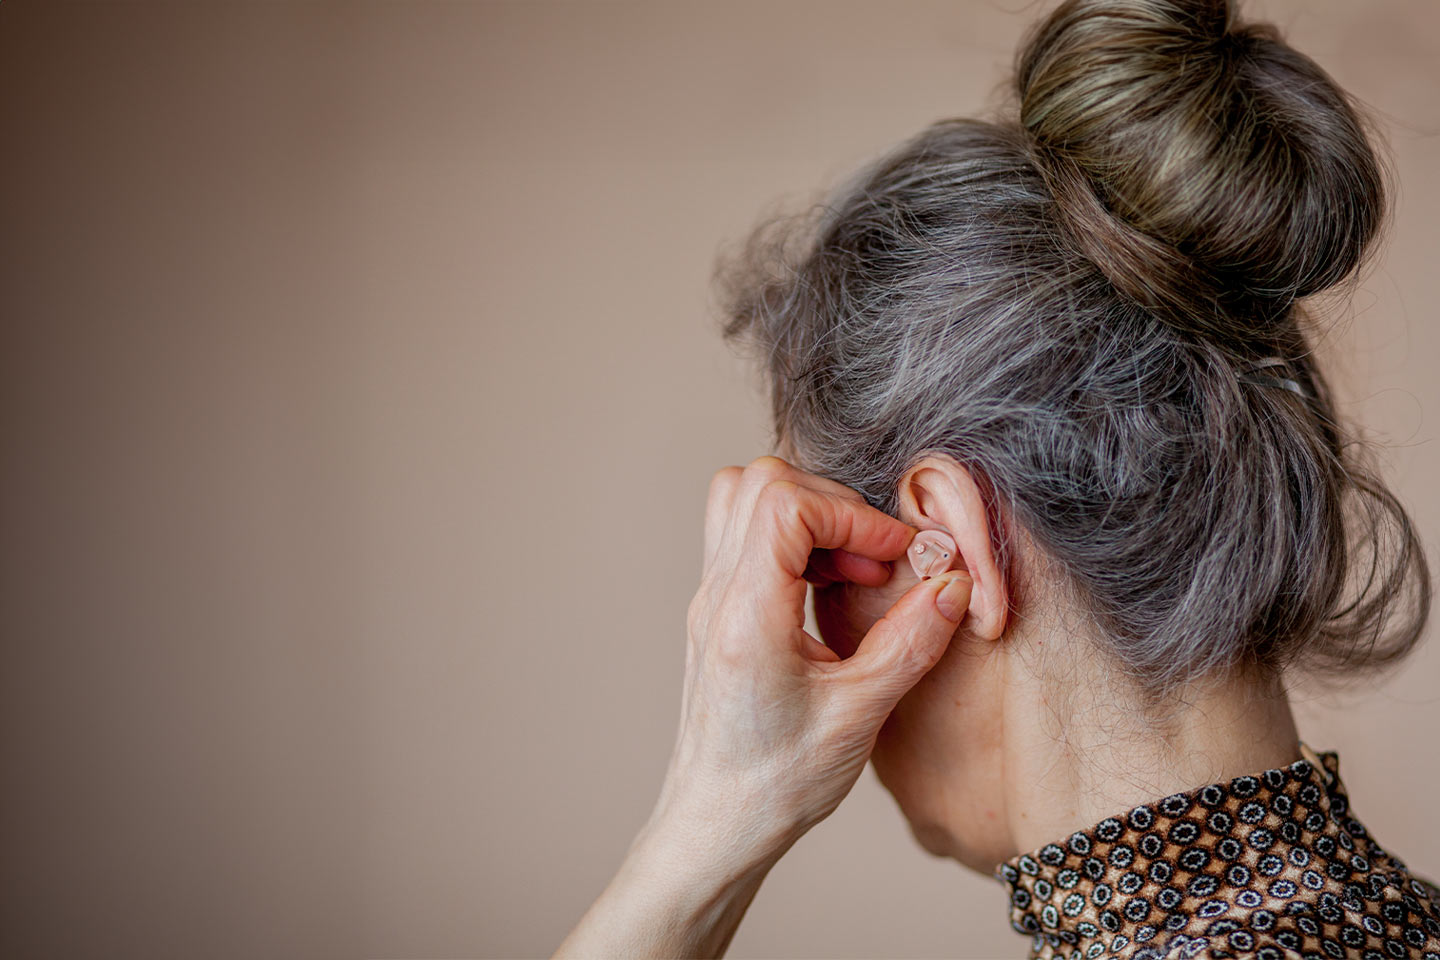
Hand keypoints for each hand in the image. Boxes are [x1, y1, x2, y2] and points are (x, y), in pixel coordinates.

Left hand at [554, 456, 970, 958]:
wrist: (717, 824)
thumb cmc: (777, 782)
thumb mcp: (860, 715)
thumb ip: (910, 642)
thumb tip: (952, 584)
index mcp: (746, 615)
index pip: (785, 504)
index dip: (851, 512)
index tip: (895, 553)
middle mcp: (717, 596)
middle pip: (759, 483)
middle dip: (833, 502)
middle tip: (876, 560)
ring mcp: (710, 600)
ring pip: (741, 500)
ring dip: (807, 514)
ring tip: (852, 570)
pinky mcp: (716, 612)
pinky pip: (742, 537)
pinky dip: (790, 539)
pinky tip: (829, 589)